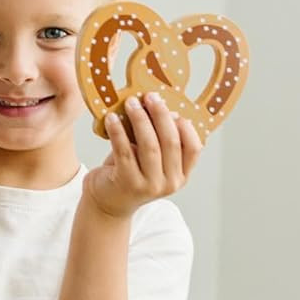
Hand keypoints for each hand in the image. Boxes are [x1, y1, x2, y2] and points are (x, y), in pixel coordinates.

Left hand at [85, 92, 201, 219]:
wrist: (105, 203)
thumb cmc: (129, 174)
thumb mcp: (150, 159)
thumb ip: (159, 141)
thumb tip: (165, 108)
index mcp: (181, 176)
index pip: (194, 148)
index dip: (186, 126)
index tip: (174, 107)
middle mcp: (169, 183)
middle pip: (170, 142)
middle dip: (160, 115)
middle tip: (150, 96)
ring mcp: (149, 185)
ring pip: (149, 146)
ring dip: (140, 120)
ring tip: (131, 103)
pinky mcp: (127, 183)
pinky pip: (124, 151)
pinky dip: (118, 132)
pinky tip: (112, 118)